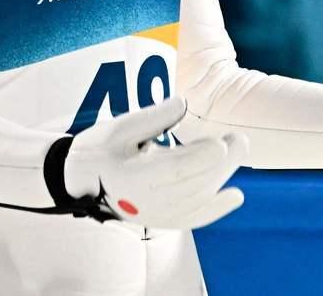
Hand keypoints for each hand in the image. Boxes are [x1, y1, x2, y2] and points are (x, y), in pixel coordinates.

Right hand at [63, 96, 248, 228]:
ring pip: (196, 198)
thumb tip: (184, 104)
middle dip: (221, 162)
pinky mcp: (161, 219)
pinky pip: (192, 217)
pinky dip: (215, 208)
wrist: (82, 182)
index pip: (173, 170)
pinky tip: (236, 195)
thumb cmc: (101, 148)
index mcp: (131, 176)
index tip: (221, 144)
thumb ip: (153, 117)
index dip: (199, 159)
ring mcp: (154, 214)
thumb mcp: (120, 127)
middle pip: (192, 183)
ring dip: (222, 175)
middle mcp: (144, 201)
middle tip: (240, 138)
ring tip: (239, 148)